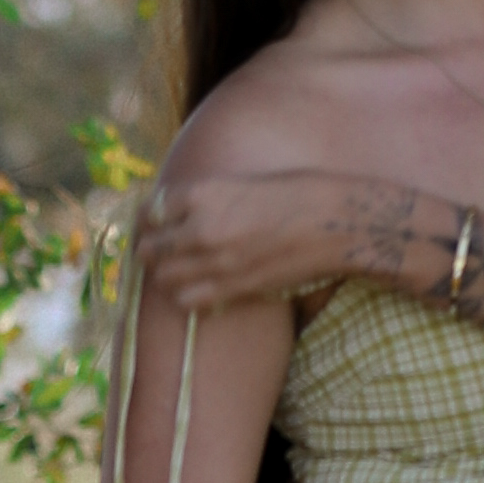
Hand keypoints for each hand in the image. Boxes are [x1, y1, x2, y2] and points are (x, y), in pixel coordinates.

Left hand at [132, 160, 403, 332]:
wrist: (338, 222)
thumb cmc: (298, 192)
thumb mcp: (244, 181)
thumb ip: (208, 197)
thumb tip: (179, 210)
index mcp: (204, 192)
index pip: (150, 210)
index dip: (146, 218)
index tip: (149, 222)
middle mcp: (202, 227)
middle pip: (150, 247)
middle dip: (149, 248)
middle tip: (156, 248)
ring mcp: (218, 261)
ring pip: (163, 279)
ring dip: (165, 274)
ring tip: (176, 269)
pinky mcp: (235, 288)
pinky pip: (188, 301)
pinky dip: (186, 296)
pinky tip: (197, 287)